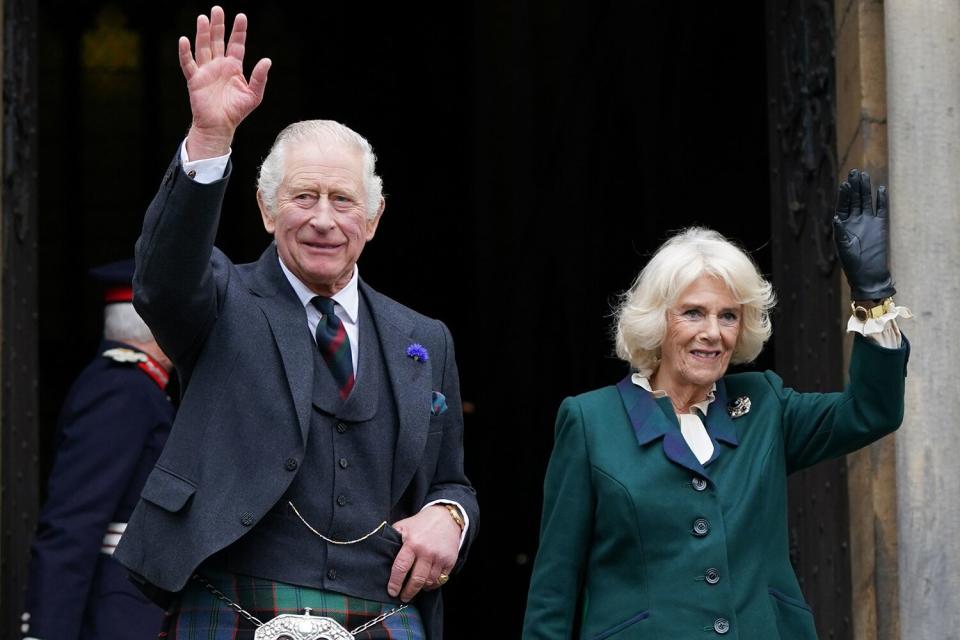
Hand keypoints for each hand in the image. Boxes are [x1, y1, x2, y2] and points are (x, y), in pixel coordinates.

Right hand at [179, 6, 270, 158]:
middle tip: (217, 9)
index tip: (241, 16)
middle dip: (218, 25)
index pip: (236, 45)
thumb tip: (267, 60)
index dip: (238, 31)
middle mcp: (219, 65)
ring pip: (203, 47)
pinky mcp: (195, 79)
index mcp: (233, 67)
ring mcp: (206, 71)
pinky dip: (185, 52)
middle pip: (218, 41)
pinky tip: (185, 40)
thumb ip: (260, 78)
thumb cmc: (236, 111)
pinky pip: (188, 63)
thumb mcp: (254, 95)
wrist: (220, 126)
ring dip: (203, 33)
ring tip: (203, 18)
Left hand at [387, 505, 460, 601]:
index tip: (392, 592)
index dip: (395, 583)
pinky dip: (433, 584)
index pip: (401, 568)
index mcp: (412, 543)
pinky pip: (441, 580)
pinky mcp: (450, 561)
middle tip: (403, 598)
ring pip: (429, 582)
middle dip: (408, 592)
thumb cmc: (420, 524)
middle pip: (416, 580)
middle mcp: (426, 551)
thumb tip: (380, 554)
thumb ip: (392, 539)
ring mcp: (439, 557)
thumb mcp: (403, 526)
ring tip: (415, 588)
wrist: (446, 517)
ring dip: (421, 588)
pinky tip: (427, 583)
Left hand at [833, 169, 895, 300]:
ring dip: (866, 189)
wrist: (868, 273)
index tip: (844, 183)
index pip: (843, 205)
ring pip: (866, 201)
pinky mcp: (880, 225)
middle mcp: (855, 220)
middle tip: (855, 172)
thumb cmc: (852, 262)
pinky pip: (881, 209)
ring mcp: (868, 221)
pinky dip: (881, 199)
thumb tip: (836, 218)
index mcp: (843, 224)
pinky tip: (880, 188)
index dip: (844, 194)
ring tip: (865, 176)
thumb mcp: (843, 247)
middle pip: (855, 199)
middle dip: (854, 186)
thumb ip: (841, 232)